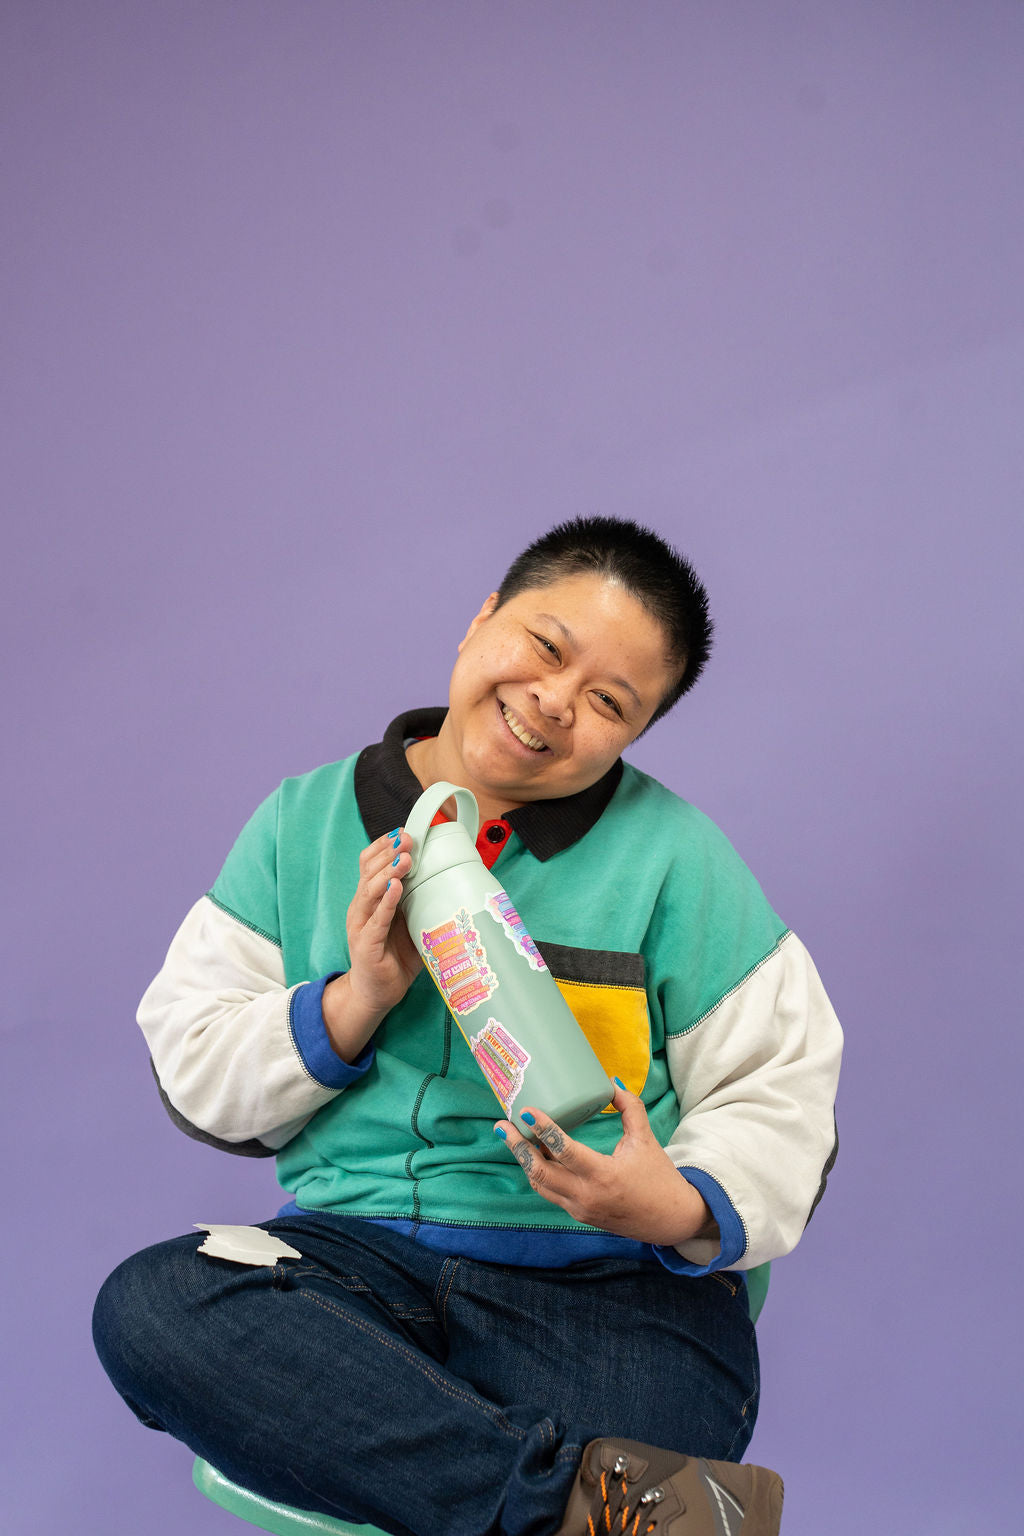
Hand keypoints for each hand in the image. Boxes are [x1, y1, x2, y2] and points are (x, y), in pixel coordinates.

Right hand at [321, 830, 420, 1059]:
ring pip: (370, 890)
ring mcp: (361, 924)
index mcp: (371, 898)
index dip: (384, 846)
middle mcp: (361, 906)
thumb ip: (421, 900)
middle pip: (369, 871)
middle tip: (408, 839)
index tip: (404, 832)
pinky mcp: (365, 943)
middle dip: (389, 852)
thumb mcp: (410, 921)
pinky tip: (396, 888)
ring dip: (388, 872)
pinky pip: (376, 919)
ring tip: (405, 859)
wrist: (376, 992)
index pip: (370, 863)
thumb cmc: (394, 956)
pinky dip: (386, 902)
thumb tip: (450, 878)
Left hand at [495, 1081, 718, 1247]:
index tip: (526, 1111)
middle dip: (518, 1147)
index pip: (565, 1152)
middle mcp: (586, 1195)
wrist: (670, 1220)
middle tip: (502, 1125)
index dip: (543, 1130)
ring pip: (539, 1184)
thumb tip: (611, 1081)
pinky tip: (531, 1153)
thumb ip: (629, 1108)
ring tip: (510, 1136)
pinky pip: (549, 1192)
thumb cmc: (659, 1177)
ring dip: (523, 1159)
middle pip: (540, 1172)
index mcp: (604, 1175)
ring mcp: (579, 1208)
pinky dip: (537, 1172)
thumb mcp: (646, 1139)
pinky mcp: (578, 1214)